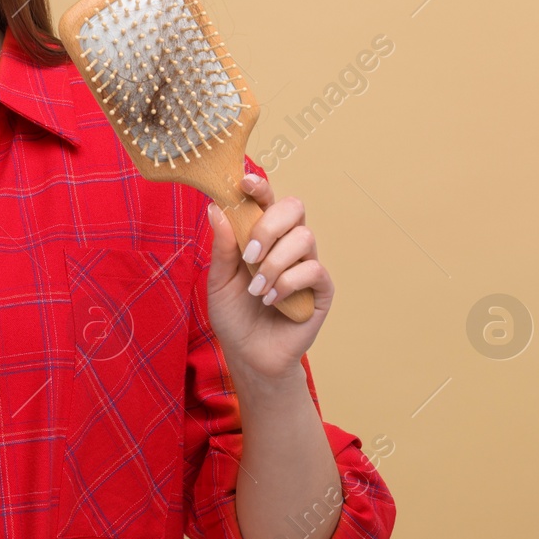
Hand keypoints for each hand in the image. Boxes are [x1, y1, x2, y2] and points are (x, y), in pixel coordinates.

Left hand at [204, 173, 334, 382]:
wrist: (249, 355)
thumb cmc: (234, 316)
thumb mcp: (218, 280)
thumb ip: (222, 247)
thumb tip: (216, 208)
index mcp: (262, 236)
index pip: (267, 201)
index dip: (260, 187)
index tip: (245, 182)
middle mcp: (287, 245)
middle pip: (294, 207)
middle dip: (269, 224)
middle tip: (249, 253)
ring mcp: (306, 265)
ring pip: (304, 238)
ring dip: (274, 263)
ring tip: (255, 289)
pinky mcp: (321, 289)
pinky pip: (314, 270)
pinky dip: (289, 283)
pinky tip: (272, 300)